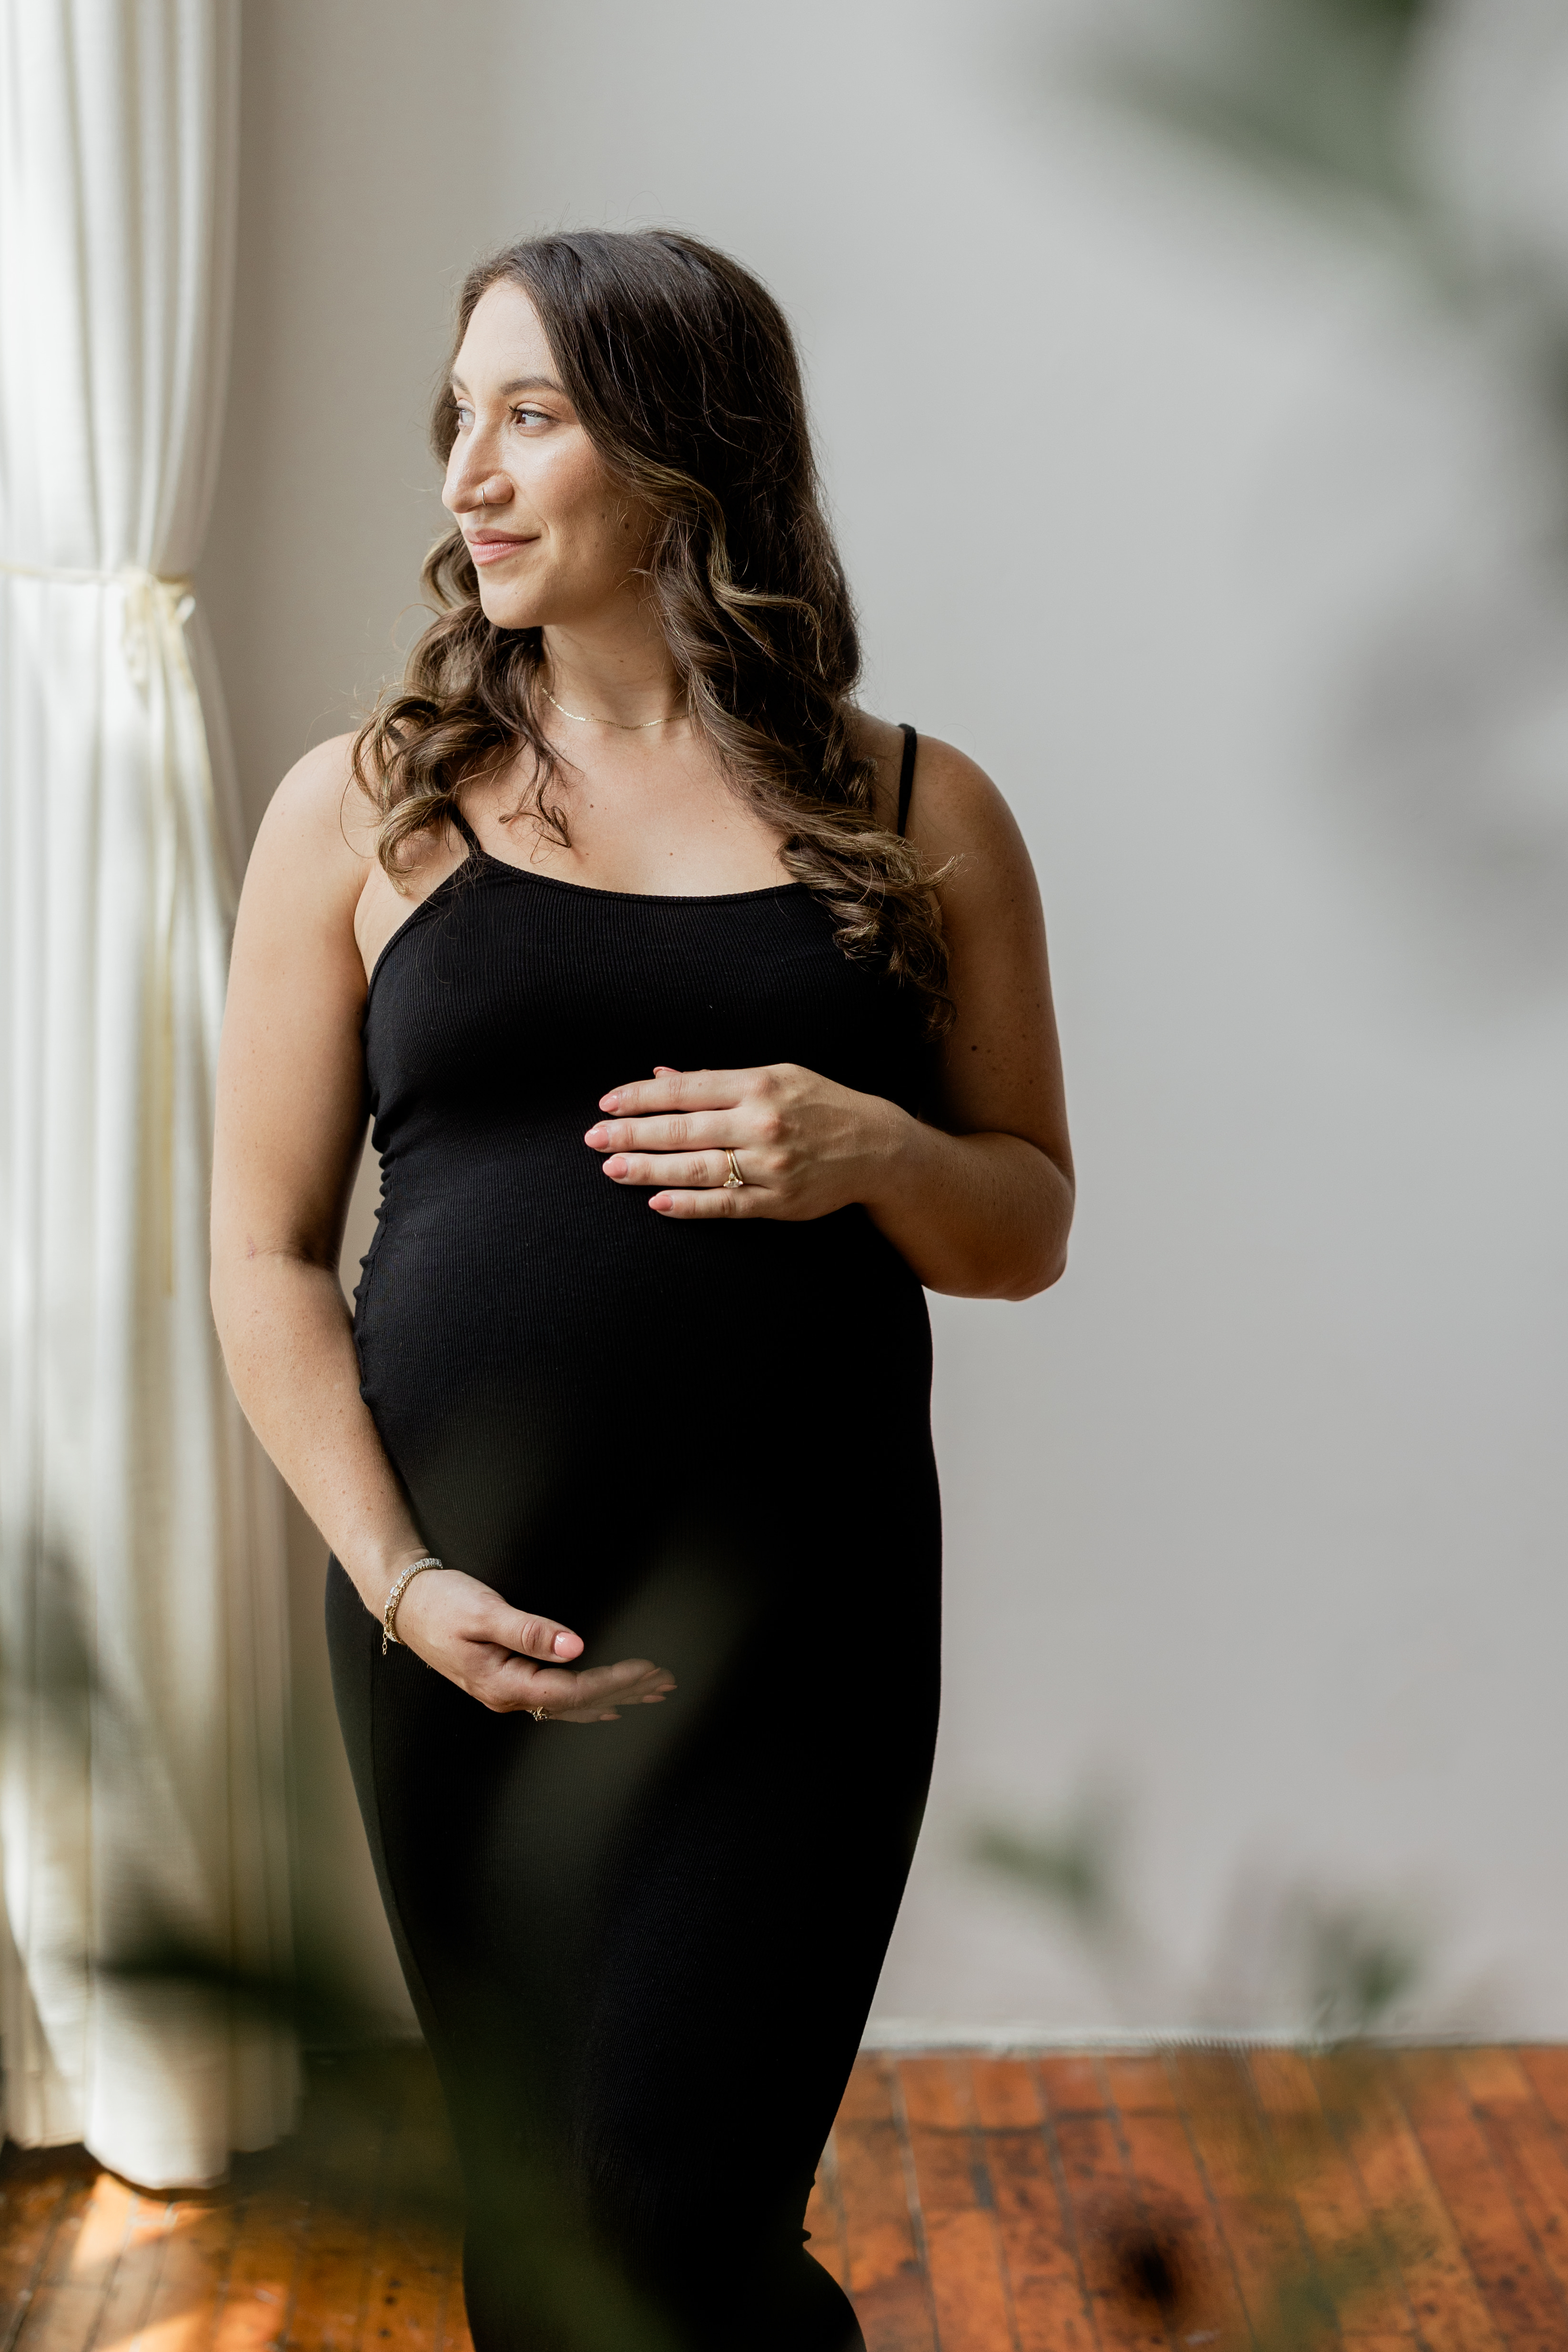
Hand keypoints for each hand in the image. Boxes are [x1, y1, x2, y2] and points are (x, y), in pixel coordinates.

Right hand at [391, 1568, 674, 1721]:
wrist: (404, 1604)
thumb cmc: (442, 1603)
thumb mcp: (485, 1612)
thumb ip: (530, 1631)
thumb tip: (576, 1646)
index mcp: (503, 1683)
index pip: (571, 1691)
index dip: (612, 1681)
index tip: (646, 1670)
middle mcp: (507, 1696)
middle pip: (576, 1703)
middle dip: (623, 1692)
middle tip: (665, 1683)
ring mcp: (506, 1691)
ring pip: (569, 1703)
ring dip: (611, 1696)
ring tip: (650, 1693)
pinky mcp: (506, 1679)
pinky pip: (556, 1697)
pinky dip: (588, 1699)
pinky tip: (607, 1705)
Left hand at [584, 1063, 904, 1219]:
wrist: (876, 1147)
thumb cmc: (820, 1104)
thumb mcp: (775, 1077)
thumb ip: (716, 1080)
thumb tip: (661, 1076)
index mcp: (759, 1085)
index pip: (686, 1090)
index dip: (642, 1096)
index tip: (607, 1102)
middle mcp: (762, 1122)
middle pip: (684, 1129)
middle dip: (633, 1133)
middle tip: (594, 1138)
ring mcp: (771, 1164)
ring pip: (698, 1168)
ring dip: (649, 1169)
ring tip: (612, 1169)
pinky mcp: (779, 1201)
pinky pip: (726, 1204)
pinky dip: (690, 1205)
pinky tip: (657, 1202)